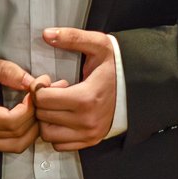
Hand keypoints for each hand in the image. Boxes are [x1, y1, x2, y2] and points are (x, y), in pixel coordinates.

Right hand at [0, 48, 40, 152]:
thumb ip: (8, 71)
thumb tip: (32, 82)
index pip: (10, 123)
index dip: (29, 109)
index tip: (34, 92)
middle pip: (16, 137)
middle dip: (34, 118)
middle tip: (38, 97)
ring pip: (16, 145)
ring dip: (31, 129)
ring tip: (35, 106)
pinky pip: (10, 143)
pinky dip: (24, 132)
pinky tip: (28, 114)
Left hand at [33, 28, 116, 150]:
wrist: (137, 85)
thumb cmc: (115, 66)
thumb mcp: (98, 45)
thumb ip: (72, 37)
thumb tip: (46, 34)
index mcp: (86, 98)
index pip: (43, 99)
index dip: (40, 87)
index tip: (49, 80)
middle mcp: (87, 120)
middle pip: (42, 116)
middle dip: (42, 101)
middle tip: (54, 90)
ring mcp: (89, 133)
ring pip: (47, 133)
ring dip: (46, 118)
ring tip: (57, 104)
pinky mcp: (90, 140)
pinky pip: (59, 144)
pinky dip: (56, 132)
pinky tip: (62, 116)